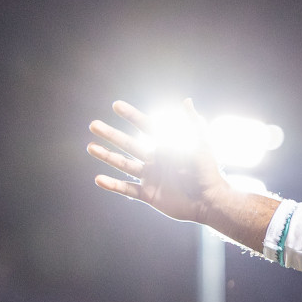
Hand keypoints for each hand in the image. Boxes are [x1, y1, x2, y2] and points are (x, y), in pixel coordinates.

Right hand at [88, 99, 231, 224]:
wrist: (210, 200)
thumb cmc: (208, 172)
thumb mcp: (202, 144)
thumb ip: (193, 123)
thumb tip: (186, 100)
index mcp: (166, 147)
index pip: (145, 127)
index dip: (132, 116)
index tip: (116, 105)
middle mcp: (155, 161)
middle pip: (128, 144)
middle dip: (111, 135)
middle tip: (94, 124)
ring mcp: (150, 178)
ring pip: (123, 165)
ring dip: (107, 156)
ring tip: (90, 147)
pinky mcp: (149, 195)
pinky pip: (127, 189)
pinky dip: (112, 185)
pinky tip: (98, 179)